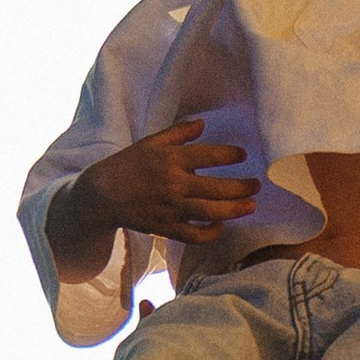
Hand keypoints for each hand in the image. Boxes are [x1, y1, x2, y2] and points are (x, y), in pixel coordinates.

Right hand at [51, 117, 260, 274]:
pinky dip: (211, 232)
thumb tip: (202, 124)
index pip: (208, 155)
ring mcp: (171, 208)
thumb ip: (178, 133)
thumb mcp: (150, 142)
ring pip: (210, 212)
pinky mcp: (166, 228)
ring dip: (235, 210)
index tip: (243, 155)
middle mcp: (173, 183)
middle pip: (216, 187)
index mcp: (170, 159)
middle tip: (257, 185)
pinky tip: (221, 225)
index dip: (230, 155)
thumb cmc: (127, 165)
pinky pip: (195, 235)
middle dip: (241, 187)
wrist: (102, 195)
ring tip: (251, 205)